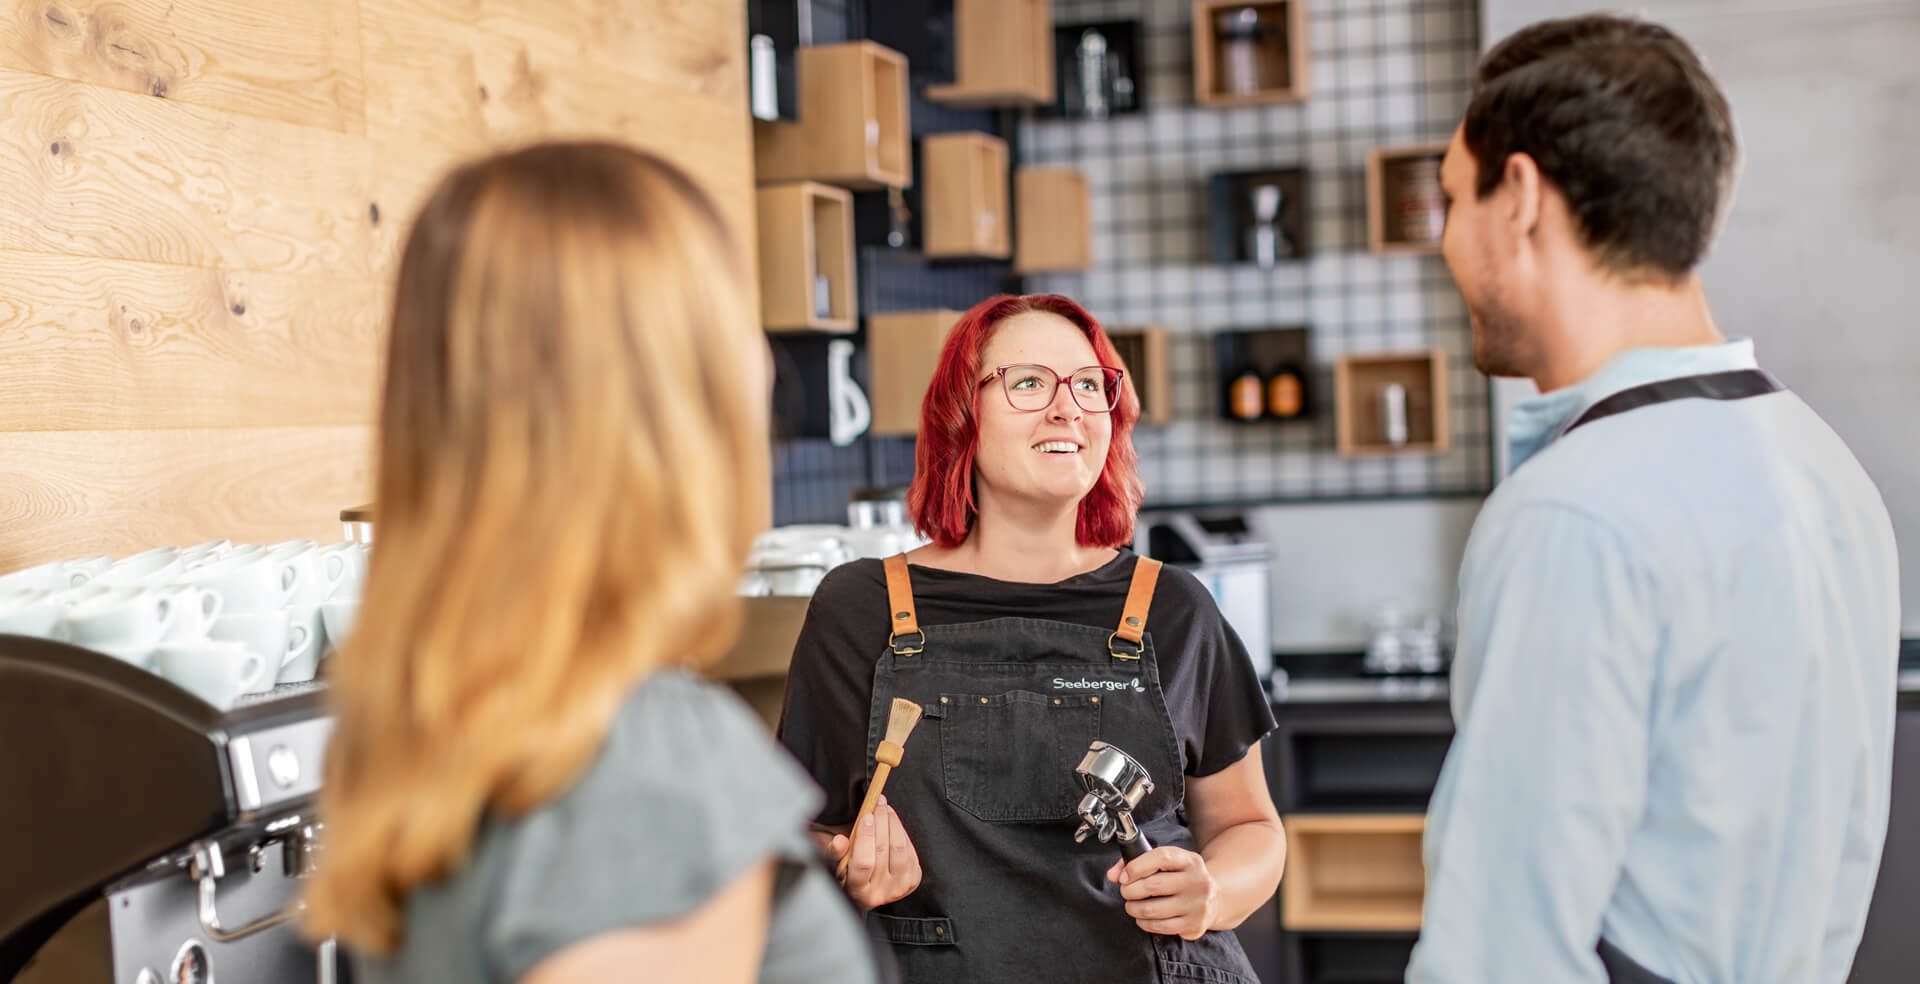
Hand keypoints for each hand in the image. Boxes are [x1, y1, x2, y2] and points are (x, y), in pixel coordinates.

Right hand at [829, 796, 921, 911]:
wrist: (869, 890)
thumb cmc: (849, 872)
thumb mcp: (835, 864)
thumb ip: (834, 853)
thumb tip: (839, 841)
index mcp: (857, 891)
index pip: (863, 863)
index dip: (866, 837)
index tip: (866, 816)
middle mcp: (880, 893)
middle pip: (883, 851)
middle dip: (881, 821)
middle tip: (878, 802)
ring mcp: (898, 887)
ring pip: (899, 848)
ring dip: (893, 823)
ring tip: (885, 808)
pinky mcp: (912, 880)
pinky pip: (909, 850)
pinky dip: (901, 832)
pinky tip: (893, 822)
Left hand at [1106, 847, 1218, 939]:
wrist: (1215, 897)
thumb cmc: (1182, 877)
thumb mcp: (1167, 863)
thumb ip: (1136, 863)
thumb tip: (1113, 875)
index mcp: (1189, 860)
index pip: (1160, 858)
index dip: (1136, 867)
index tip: (1123, 876)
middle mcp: (1197, 881)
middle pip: (1153, 886)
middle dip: (1130, 890)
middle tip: (1126, 892)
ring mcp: (1197, 904)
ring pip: (1152, 909)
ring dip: (1133, 908)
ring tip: (1131, 905)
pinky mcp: (1194, 924)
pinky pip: (1160, 927)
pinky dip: (1144, 923)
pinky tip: (1142, 917)